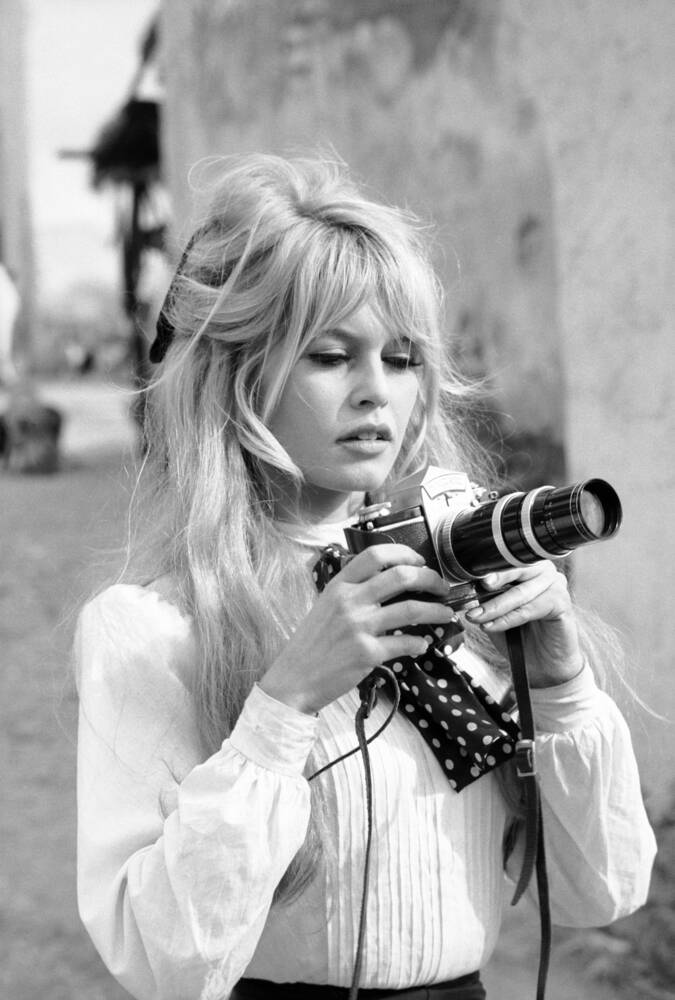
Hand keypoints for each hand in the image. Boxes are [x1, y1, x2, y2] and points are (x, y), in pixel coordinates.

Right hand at [259, 544, 457, 713]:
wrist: (294, 680)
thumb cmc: (312, 644)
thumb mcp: (326, 607)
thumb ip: (352, 592)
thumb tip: (389, 584)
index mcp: (339, 585)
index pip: (375, 555)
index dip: (404, 553)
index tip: (420, 561)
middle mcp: (349, 601)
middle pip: (401, 576)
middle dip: (430, 579)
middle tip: (442, 587)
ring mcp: (359, 627)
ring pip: (410, 610)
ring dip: (436, 611)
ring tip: (447, 614)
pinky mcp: (367, 653)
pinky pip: (405, 643)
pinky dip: (419, 643)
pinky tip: (423, 645)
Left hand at [465, 561, 583, 687]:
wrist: (542, 664)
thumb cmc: (520, 635)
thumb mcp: (496, 612)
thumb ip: (485, 597)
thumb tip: (466, 587)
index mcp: (528, 566)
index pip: (508, 557)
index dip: (490, 563)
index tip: (471, 571)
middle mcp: (544, 571)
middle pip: (517, 568)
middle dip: (495, 579)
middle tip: (478, 588)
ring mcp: (556, 585)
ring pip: (520, 592)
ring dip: (495, 606)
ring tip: (476, 617)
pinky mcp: (562, 603)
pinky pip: (530, 609)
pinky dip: (508, 619)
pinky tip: (492, 626)